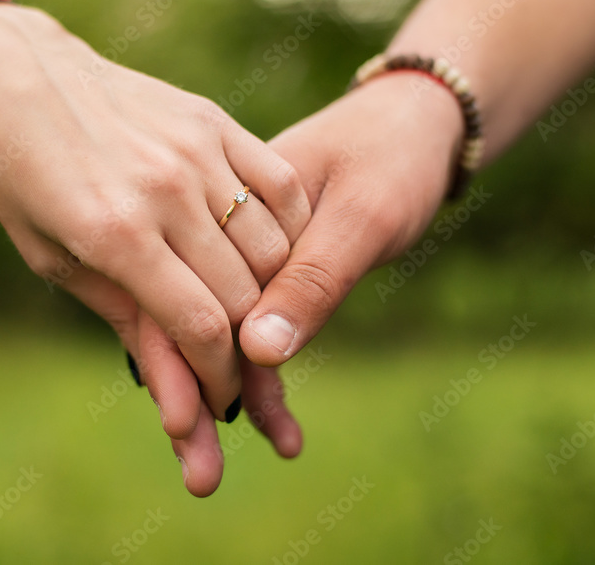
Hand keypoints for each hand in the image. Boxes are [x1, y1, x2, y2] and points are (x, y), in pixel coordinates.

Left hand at [0, 4, 310, 422]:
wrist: (17, 71)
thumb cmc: (18, 176)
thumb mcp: (53, 259)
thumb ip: (125, 320)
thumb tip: (178, 398)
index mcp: (113, 233)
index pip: (200, 326)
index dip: (219, 376)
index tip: (220, 396)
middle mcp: (164, 190)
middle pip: (244, 294)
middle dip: (245, 347)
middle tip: (235, 363)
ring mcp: (195, 148)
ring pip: (272, 246)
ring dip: (269, 294)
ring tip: (248, 311)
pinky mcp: (213, 119)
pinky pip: (281, 186)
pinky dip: (289, 231)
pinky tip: (271, 254)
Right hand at [154, 72, 462, 495]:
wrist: (417, 121)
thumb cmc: (395, 157)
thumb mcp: (363, 215)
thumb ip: (312, 280)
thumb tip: (256, 353)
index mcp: (223, 200)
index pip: (180, 291)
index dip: (177, 361)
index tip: (182, 426)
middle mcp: (221, 228)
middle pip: (189, 321)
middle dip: (194, 398)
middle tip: (199, 474)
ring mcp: (241, 249)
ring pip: (218, 332)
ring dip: (224, 397)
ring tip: (217, 467)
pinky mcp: (268, 267)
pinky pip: (254, 325)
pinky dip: (263, 372)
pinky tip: (272, 419)